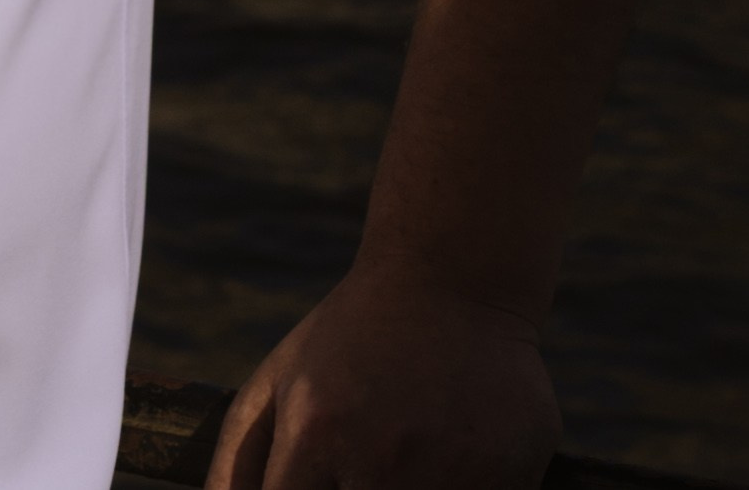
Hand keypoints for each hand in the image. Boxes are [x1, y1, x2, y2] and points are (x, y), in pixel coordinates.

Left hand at [207, 263, 561, 489]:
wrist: (452, 280)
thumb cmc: (350, 342)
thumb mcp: (278, 383)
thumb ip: (238, 465)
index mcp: (315, 433)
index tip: (318, 482)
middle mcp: (379, 458)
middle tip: (364, 455)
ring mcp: (450, 472)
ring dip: (408, 489)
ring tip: (407, 449)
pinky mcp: (510, 477)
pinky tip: (453, 456)